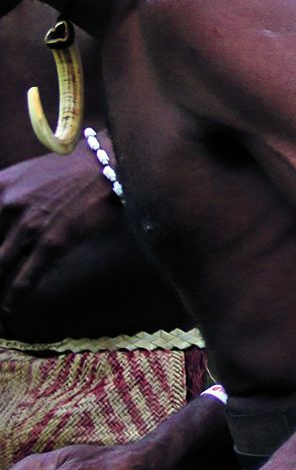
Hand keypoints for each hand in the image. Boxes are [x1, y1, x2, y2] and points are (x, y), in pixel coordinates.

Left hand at [0, 149, 122, 323]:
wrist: (111, 163)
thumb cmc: (73, 165)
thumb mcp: (29, 171)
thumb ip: (9, 192)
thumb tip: (4, 214)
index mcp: (0, 185)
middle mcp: (8, 205)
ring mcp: (29, 226)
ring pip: (2, 264)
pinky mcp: (53, 242)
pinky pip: (27, 275)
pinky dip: (16, 294)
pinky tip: (9, 306)